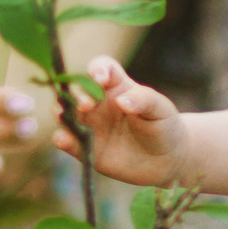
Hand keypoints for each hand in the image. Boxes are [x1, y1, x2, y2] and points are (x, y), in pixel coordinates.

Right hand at [48, 56, 190, 185]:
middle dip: (77, 94)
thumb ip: (143, 100)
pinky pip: (69, 142)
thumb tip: (122, 101)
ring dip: (60, 112)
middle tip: (86, 105)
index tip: (100, 78)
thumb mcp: (160, 109)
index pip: (101, 69)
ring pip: (66, 114)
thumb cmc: (164, 125)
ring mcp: (90, 125)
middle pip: (78, 90)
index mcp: (116, 86)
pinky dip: (62, 139)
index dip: (97, 69)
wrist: (166, 159)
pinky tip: (63, 139)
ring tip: (61, 115)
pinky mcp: (86, 148)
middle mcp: (98, 102)